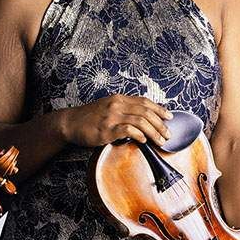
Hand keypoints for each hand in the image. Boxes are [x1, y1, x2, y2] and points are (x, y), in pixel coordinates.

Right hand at [56, 94, 170, 147]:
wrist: (69, 123)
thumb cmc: (89, 118)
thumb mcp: (107, 107)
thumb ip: (123, 110)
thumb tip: (140, 118)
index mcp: (119, 99)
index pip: (144, 101)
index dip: (159, 109)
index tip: (169, 117)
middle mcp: (117, 105)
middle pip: (146, 112)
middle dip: (160, 124)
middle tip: (168, 134)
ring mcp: (111, 117)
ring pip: (140, 121)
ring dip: (154, 132)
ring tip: (160, 141)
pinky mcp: (106, 129)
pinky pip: (128, 130)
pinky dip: (139, 134)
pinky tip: (144, 140)